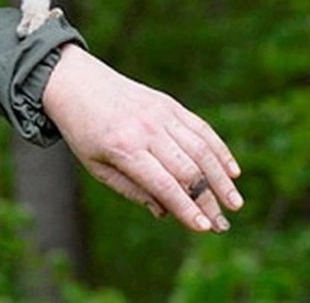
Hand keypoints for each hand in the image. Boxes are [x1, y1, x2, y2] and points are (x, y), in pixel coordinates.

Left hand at [42, 44, 243, 232]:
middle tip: (222, 225)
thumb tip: (165, 212)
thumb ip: (130, 189)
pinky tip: (232, 171)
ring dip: (222, 179)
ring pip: (201, 149)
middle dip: (208, 201)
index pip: (163, 184)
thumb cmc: (82, 129)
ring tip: (235, 203)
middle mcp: (146, 129)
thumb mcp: (95, 165)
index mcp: (123, 147)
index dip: (186, 208)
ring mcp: (160, 113)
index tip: (204, 228)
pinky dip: (219, 150)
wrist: (74, 81)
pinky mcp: (169, 103)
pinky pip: (201, 128)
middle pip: (188, 170)